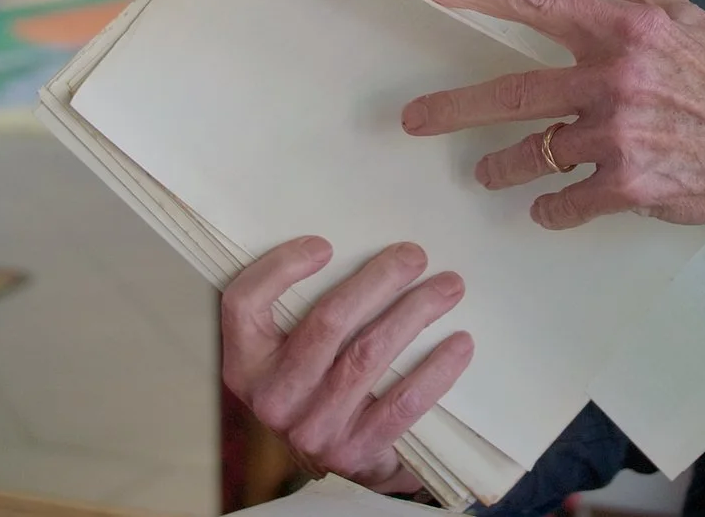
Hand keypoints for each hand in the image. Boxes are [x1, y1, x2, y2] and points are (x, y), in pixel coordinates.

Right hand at [219, 237, 472, 493]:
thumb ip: (299, 310)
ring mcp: (313, 428)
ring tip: (449, 287)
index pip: (244, 304)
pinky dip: (435, 369)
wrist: (336, 460)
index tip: (326, 245)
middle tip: (415, 255)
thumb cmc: (314, 386)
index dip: (280, 268)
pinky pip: (402, 402)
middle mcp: (273, 399)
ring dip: (415, 312)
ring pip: (368, 355)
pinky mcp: (355, 451)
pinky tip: (460, 343)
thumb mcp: (287, 353)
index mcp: (247, 365)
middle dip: (378, 280)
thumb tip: (351, 245)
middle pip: (327, 322)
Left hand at [399, 0, 704, 231]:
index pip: (537, 1)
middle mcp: (615, 79)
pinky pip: (567, 200)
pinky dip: (552, 208)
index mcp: (626, 32)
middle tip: (415, 118)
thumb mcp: (693, 22)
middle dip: (454, 107)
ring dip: (503, 167)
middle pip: (514, 91)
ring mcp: (620, 135)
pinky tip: (548, 208)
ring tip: (487, 172)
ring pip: (534, 153)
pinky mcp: (629, 185)